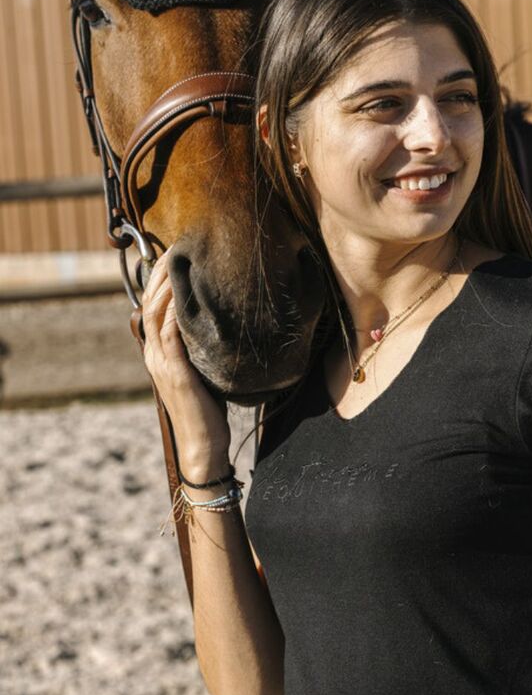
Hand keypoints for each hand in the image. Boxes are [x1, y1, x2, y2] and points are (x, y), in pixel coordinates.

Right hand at [141, 248, 230, 477]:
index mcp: (159, 353)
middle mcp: (155, 355)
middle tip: (173, 249)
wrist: (204, 445)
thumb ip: (202, 346)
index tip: (172, 256)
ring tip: (176, 262)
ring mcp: (162, 364)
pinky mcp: (176, 374)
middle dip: (160, 275)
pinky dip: (175, 314)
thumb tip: (220, 320)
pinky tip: (184, 296)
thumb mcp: (203, 368)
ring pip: (155, 316)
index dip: (158, 281)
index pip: (152, 308)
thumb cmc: (208, 409)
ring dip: (164, 287)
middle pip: (150, 305)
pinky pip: (170, 337)